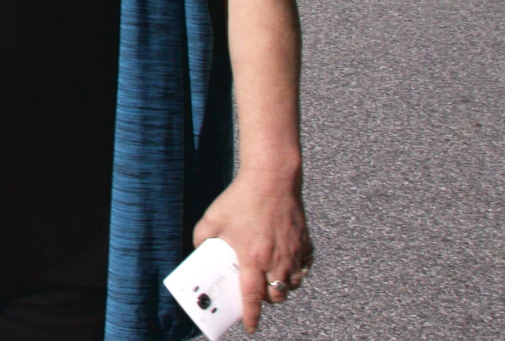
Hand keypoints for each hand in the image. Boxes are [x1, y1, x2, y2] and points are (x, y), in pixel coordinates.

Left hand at [193, 171, 312, 332]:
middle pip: (276, 296)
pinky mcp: (305, 243)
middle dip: (267, 301)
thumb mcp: (212, 218)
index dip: (251, 316)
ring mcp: (293, 253)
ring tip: (270, 279)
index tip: (250, 327)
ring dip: (282, 288)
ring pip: (293, 285)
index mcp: (252, 258)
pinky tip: (286, 264)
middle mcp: (276, 261)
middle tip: (256, 294)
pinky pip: (304, 267)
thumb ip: (201, 238)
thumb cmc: (241, 198)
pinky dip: (296, 272)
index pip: (252, 297)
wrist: (272, 178)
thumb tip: (199, 249)